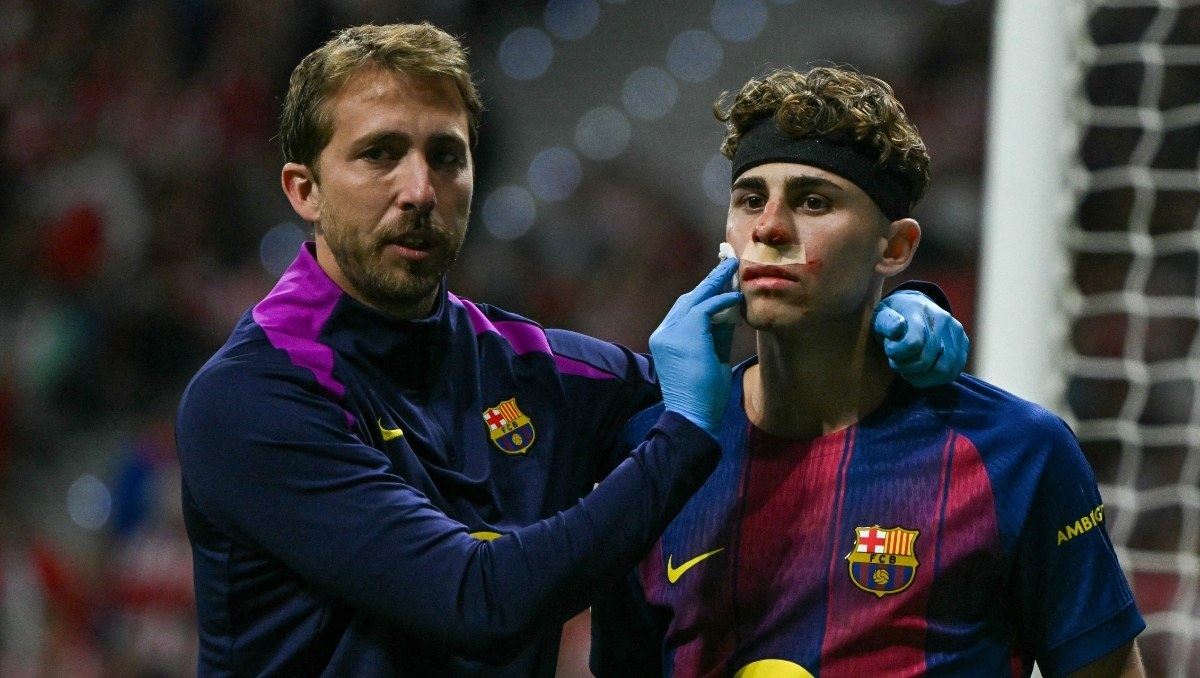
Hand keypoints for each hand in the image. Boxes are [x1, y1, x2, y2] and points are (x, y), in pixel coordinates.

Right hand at [649, 257, 741, 438]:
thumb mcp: (711, 356)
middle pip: (688, 299)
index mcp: (666, 339)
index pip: (686, 309)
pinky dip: (723, 300)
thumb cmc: (704, 395)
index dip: (705, 293)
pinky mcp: (684, 333)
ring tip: (734, 268)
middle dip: (710, 281)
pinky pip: (706, 308)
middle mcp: (664, 332)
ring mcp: (670, 332)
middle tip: (730, 264)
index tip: (723, 281)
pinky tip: (737, 297)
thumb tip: (731, 309)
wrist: (694, 416)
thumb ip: (717, 332)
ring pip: (695, 298)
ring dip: (717, 282)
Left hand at [872, 290, 968, 387]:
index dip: (896, 354)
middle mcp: (942, 320)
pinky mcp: (964, 344)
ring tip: (910, 369)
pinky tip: (922, 372)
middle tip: (897, 363)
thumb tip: (897, 329)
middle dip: (906, 368)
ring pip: (944, 370)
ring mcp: (956, 332)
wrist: (914, 307)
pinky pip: (953, 372)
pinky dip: (935, 379)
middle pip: (926, 361)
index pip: (913, 344)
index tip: (889, 351)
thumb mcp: (882, 315)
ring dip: (922, 377)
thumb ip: (886, 322)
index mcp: (919, 311)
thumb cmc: (894, 316)